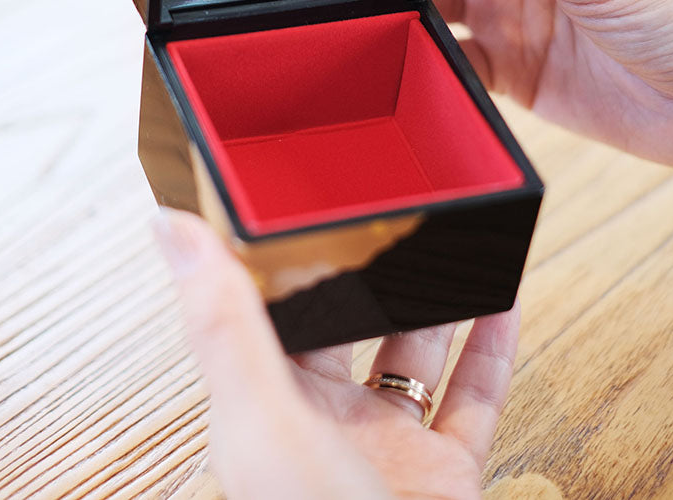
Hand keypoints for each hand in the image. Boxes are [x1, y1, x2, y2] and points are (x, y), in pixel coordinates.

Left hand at [154, 210, 518, 499]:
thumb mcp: (264, 420)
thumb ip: (225, 322)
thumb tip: (171, 228)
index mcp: (264, 409)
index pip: (264, 313)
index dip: (279, 259)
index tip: (297, 199)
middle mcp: (323, 425)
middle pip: (346, 327)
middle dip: (365, 271)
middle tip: (384, 210)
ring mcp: (387, 450)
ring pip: (413, 355)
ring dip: (434, 298)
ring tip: (445, 240)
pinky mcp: (445, 475)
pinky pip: (474, 397)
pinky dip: (491, 346)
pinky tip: (501, 300)